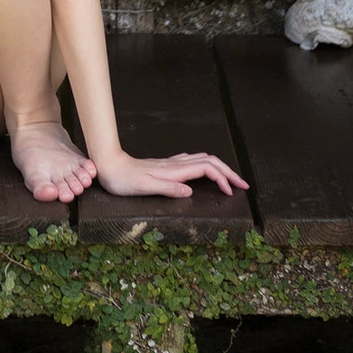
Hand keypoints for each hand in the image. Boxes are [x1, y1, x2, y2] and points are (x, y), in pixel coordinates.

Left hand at [95, 150, 248, 199]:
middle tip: (243, 185)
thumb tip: (190, 192)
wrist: (108, 165)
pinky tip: (204, 171)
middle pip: (210, 161)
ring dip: (220, 168)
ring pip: (203, 159)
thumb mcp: (145, 187)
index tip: (231, 192)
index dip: (223, 178)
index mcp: (174, 171)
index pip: (207, 169)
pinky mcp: (165, 166)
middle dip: (229, 172)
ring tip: (230, 179)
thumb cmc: (124, 180)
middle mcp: (175, 165)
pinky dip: (206, 166)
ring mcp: (171, 164)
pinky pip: (192, 162)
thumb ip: (168, 188)